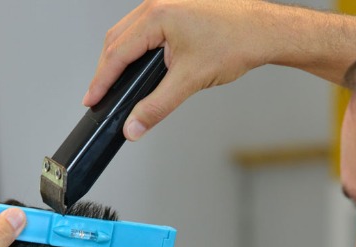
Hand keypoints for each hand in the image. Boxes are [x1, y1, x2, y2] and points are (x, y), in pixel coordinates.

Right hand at [84, 0, 274, 140]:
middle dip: (106, 70)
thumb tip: (134, 126)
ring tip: (115, 84)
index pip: (117, 52)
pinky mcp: (177, 7)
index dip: (101, 80)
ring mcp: (167, 2)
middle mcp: (158, 3)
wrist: (263, 31)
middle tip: (99, 96)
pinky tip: (138, 65)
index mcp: (157, 15)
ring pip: (129, 32)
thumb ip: (157, 106)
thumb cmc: (235, 43)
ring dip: (120, 58)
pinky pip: (145, 27)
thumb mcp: (190, 80)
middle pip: (117, 40)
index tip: (92, 99)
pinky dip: (136, 48)